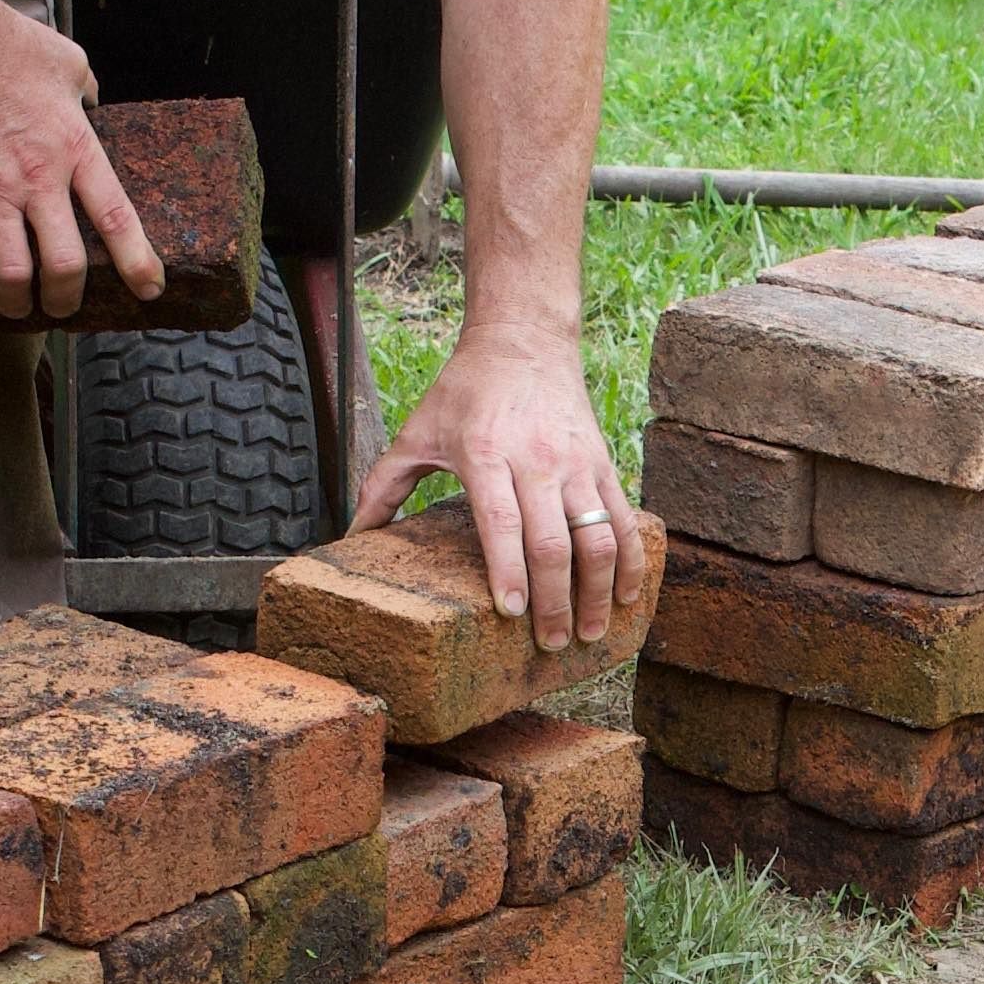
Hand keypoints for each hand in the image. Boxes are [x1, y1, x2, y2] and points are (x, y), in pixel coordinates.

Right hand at [0, 0, 165, 323]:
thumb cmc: (12, 41)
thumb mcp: (72, 65)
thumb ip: (89, 94)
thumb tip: (94, 104)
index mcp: (75, 150)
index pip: (116, 219)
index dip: (138, 263)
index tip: (150, 290)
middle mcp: (36, 179)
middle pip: (64, 265)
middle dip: (66, 299)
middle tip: (64, 307)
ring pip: (9, 272)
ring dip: (15, 302)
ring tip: (18, 308)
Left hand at [353, 328, 636, 651]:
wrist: (524, 339)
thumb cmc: (466, 390)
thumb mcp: (418, 430)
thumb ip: (384, 484)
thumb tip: (351, 536)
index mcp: (486, 455)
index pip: (502, 522)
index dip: (508, 571)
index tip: (510, 613)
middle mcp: (536, 461)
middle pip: (553, 542)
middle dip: (555, 601)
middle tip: (551, 644)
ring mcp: (576, 464)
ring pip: (598, 537)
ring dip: (598, 592)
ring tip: (590, 633)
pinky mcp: (603, 464)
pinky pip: (624, 520)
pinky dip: (632, 562)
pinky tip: (627, 597)